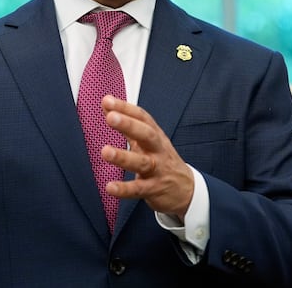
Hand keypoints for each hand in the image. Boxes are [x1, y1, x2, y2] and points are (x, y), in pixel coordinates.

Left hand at [100, 95, 193, 219]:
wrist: (186, 189)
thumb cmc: (161, 159)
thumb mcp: (148, 140)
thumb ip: (127, 123)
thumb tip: (106, 104)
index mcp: (155, 135)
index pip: (142, 117)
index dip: (125, 108)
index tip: (107, 100)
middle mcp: (157, 150)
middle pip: (146, 134)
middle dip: (129, 125)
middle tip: (111, 117)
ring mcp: (157, 170)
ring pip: (142, 162)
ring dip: (123, 156)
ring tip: (105, 152)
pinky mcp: (154, 189)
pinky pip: (139, 189)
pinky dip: (124, 188)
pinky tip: (110, 187)